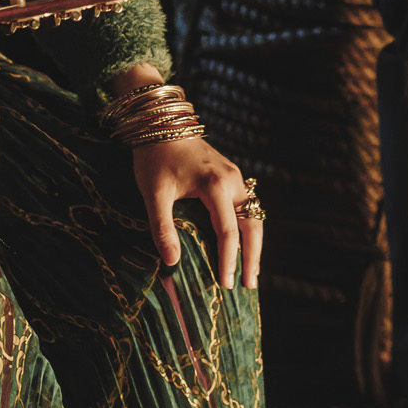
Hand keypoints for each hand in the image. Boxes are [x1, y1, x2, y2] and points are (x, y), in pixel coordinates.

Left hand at [132, 136, 262, 288]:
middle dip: (252, 257)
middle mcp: (231, 181)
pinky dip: (248, 228)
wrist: (161, 122)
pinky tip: (242, 244)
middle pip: (252, 225)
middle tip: (249, 285)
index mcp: (214, 185)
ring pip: (253, 215)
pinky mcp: (231, 175)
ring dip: (254, 244)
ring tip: (250, 271)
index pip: (228, 230)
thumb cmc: (154, 158)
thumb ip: (162, 228)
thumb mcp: (153, 194)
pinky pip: (246, 206)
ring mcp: (234, 176)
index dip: (229, 259)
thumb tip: (172, 262)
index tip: (226, 283)